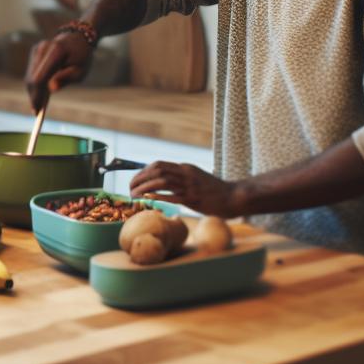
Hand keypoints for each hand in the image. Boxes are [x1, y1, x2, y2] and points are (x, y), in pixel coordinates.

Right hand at [24, 31, 93, 110]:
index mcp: (56, 51)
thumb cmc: (82, 56)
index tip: (36, 110)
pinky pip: (31, 71)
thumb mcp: (81, 71)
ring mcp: (37, 48)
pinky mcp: (34, 51)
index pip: (40, 77)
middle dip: (33, 95)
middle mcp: (43, 48)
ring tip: (37, 105)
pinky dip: (34, 83)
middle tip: (36, 111)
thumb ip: (65, 79)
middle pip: (32, 77)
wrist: (79, 37)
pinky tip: (38, 94)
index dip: (36, 95)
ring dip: (32, 91)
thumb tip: (50, 89)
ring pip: (29, 75)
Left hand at [129, 161, 246, 217]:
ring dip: (144, 188)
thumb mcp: (196, 178)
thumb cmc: (213, 190)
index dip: (143, 172)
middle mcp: (186, 173)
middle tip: (130, 188)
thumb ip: (181, 177)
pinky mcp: (193, 198)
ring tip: (134, 195)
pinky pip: (172, 195)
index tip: (134, 180)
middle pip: (157, 171)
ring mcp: (190, 185)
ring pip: (161, 181)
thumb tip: (162, 182)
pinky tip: (148, 199)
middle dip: (140, 179)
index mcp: (185, 168)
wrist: (233, 197)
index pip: (159, 165)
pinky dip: (157, 196)